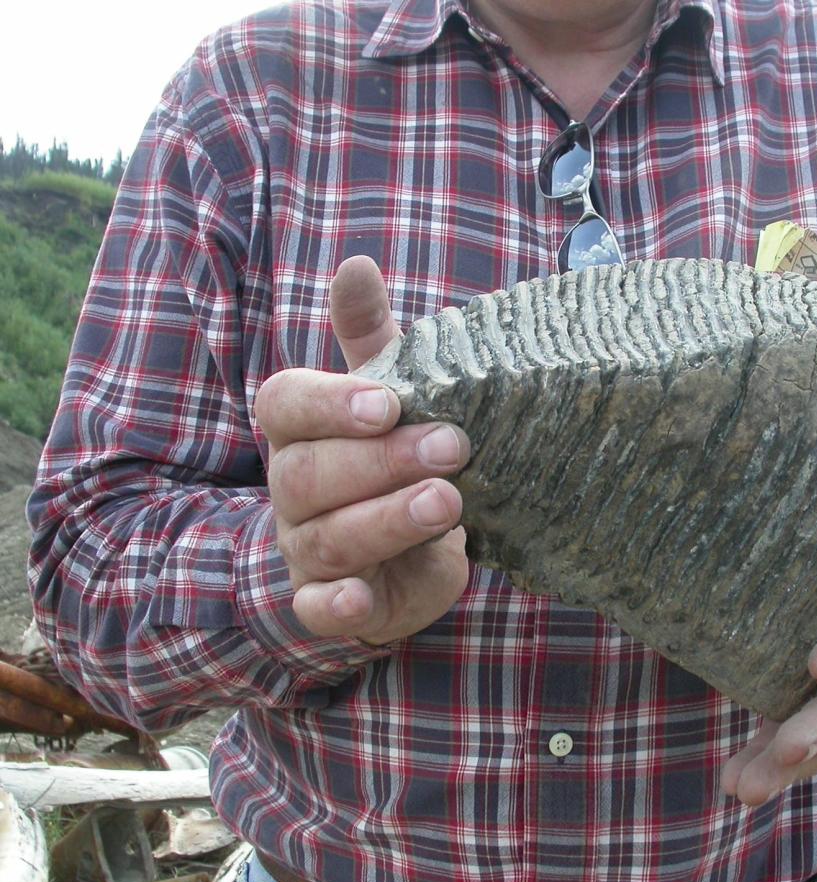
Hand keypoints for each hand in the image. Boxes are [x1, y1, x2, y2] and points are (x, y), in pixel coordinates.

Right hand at [254, 256, 470, 644]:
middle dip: (383, 460)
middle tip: (455, 446)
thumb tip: (355, 262)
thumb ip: (372, 337)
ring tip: (447, 502)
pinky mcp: (330, 603)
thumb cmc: (392, 458)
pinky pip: (319, 609)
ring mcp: (306, 550)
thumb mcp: (390, 396)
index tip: (388, 401)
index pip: (287, 405)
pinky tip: (362, 599)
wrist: (402, 548)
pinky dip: (337, 606)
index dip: (332, 403)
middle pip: (311, 473)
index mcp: (303, 432)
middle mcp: (294, 489)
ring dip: (385, 519)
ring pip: (327, 536)